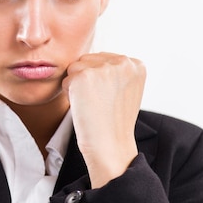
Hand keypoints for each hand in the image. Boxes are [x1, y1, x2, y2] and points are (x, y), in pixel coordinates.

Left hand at [62, 52, 145, 188]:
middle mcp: (123, 62)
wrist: (110, 145)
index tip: (109, 99)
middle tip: (99, 102)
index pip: (102, 59)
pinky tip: (84, 107)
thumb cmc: (113, 121)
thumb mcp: (125, 89)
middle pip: (87, 60)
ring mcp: (104, 67)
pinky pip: (66, 79)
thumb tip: (92, 57)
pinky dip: (70, 94)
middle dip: (87, 80)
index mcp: (136, 64)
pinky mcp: (84, 75)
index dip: (99, 81)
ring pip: (75, 68)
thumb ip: (115, 70)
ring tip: (92, 104)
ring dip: (77, 86)